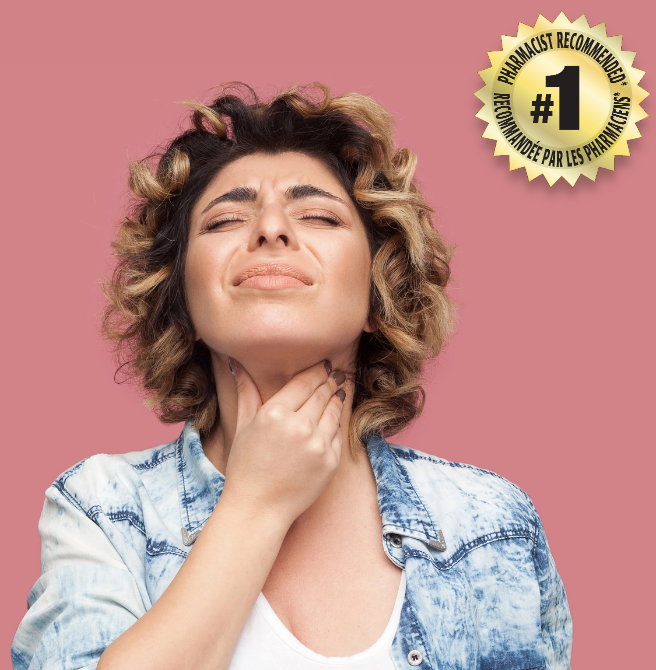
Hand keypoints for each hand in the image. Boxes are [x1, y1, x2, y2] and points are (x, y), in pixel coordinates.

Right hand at [219, 359, 346, 528]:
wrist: (258, 509)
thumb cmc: (246, 467)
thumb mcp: (243, 426)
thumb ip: (246, 392)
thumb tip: (235, 363)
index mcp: (275, 414)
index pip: (304, 382)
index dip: (317, 371)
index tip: (324, 364)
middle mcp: (299, 427)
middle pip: (322, 393)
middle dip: (330, 381)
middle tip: (335, 373)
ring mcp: (318, 445)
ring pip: (334, 411)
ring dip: (337, 398)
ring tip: (339, 390)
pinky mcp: (331, 462)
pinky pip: (338, 434)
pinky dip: (336, 424)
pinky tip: (333, 418)